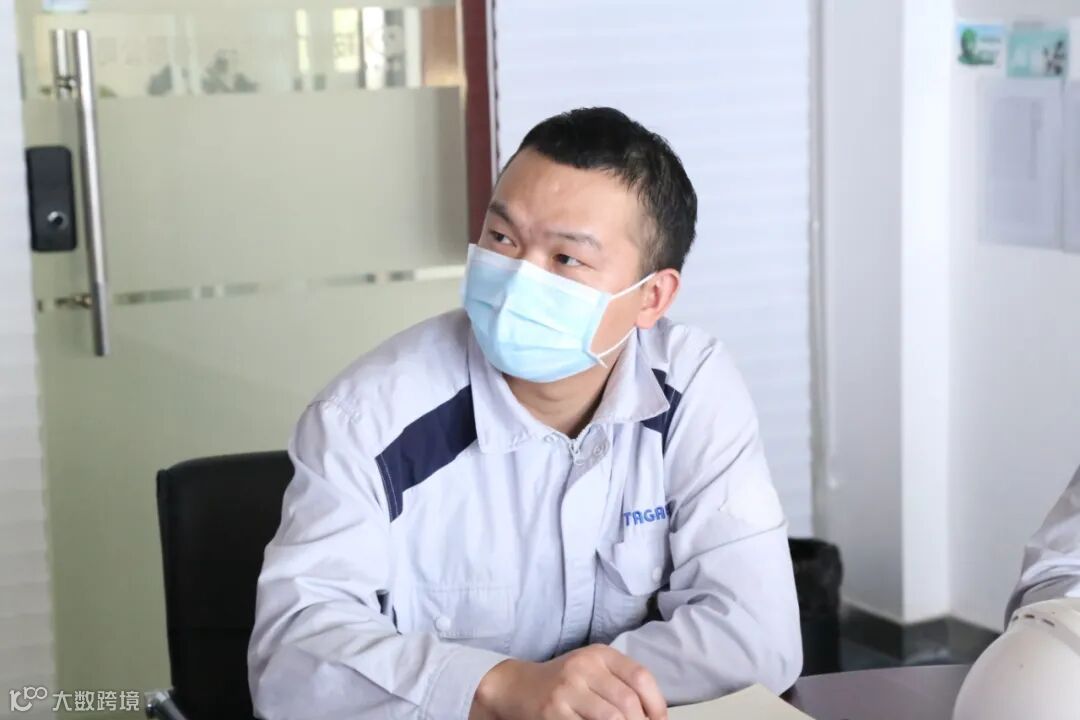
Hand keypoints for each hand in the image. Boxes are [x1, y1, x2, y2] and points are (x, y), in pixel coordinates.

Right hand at [470, 644, 667, 719]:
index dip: (656, 705)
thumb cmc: (564, 682)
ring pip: (611, 718)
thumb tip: (654, 716)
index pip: (640, 677)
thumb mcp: (593, 670)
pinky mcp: (553, 712)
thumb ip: (622, 684)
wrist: (518, 686)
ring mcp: (566, 690)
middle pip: (627, 702)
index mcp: (599, 654)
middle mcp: (583, 667)